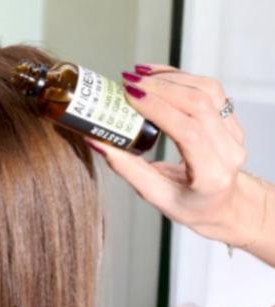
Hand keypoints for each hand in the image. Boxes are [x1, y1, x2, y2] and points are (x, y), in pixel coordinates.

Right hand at [85, 64, 257, 246]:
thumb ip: (128, 169)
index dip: (158, 109)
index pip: (188, 133)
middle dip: (161, 87)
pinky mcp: (231, 120)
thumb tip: (98, 141)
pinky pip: (211, 90)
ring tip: (141, 75)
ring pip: (207, 91)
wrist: (227, 206)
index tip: (131, 95)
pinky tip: (159, 76)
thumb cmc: (192, 206)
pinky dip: (183, 78)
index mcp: (211, 176)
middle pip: (199, 105)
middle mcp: (229, 151)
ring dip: (171, 78)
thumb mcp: (157, 197)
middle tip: (129, 82)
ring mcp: (234, 133)